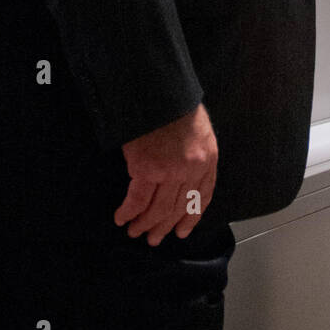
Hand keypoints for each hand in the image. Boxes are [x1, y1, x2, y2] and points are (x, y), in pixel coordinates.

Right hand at [115, 103, 217, 245]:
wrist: (160, 90)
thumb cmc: (175, 103)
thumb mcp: (198, 128)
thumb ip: (195, 153)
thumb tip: (181, 174)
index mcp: (208, 158)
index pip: (202, 196)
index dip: (191, 217)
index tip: (182, 231)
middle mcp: (192, 168)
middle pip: (178, 207)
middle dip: (165, 226)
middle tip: (154, 239)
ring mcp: (170, 171)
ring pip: (158, 209)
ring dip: (145, 224)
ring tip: (135, 232)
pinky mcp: (147, 169)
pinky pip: (137, 200)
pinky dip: (128, 212)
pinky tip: (121, 219)